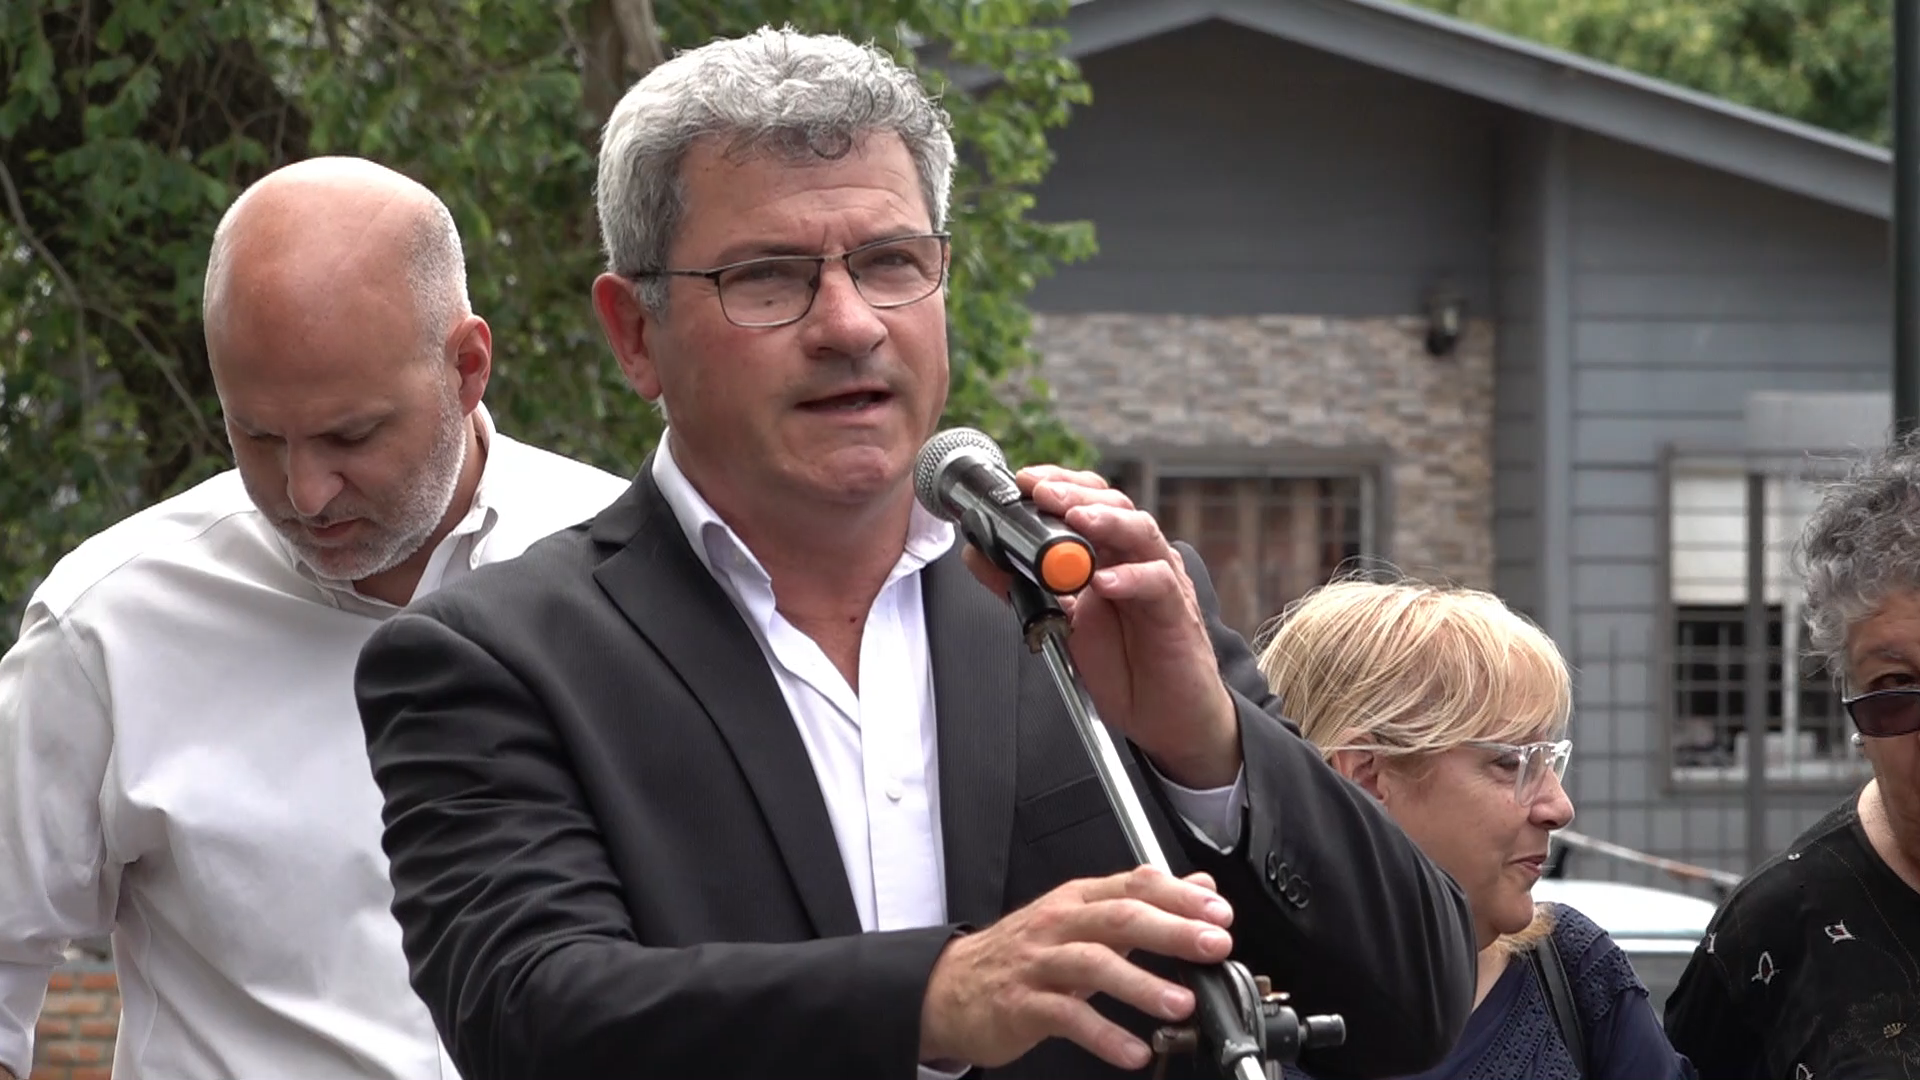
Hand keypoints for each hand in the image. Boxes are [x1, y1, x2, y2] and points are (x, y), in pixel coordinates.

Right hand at [919, 867, 1235, 1069]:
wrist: (949, 988)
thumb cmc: (1021, 955)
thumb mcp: (1081, 920)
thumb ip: (1141, 904)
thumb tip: (1198, 887)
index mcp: (1077, 900)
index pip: (1134, 885)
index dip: (1179, 897)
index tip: (1220, 914)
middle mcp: (1059, 924)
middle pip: (1120, 918)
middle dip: (1172, 931)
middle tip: (1214, 947)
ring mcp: (1039, 963)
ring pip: (1094, 963)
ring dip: (1142, 984)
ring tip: (1181, 1005)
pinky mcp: (1022, 1005)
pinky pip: (1066, 1017)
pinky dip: (1103, 1035)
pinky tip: (1133, 1050)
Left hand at [962, 465, 1239, 787]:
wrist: (1166, 716)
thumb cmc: (1124, 664)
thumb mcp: (1061, 620)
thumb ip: (1022, 586)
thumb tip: (979, 554)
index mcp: (1111, 553)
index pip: (1090, 500)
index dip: (1061, 484)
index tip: (1025, 480)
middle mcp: (1137, 558)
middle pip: (1115, 506)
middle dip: (1075, 493)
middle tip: (1042, 491)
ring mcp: (1161, 582)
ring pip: (1141, 533)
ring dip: (1106, 521)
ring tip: (1075, 519)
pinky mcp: (1176, 612)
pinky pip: (1158, 584)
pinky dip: (1132, 578)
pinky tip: (1105, 581)